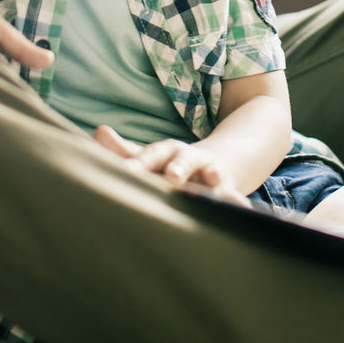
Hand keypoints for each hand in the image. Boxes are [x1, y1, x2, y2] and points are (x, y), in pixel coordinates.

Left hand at [93, 125, 249, 206]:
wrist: (210, 166)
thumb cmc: (168, 166)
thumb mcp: (149, 158)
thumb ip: (124, 152)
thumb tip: (99, 131)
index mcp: (167, 152)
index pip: (152, 155)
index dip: (140, 163)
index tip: (127, 171)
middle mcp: (190, 159)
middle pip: (184, 160)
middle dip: (179, 167)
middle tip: (172, 176)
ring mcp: (211, 173)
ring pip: (213, 173)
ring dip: (214, 178)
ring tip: (216, 182)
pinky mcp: (228, 190)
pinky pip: (234, 197)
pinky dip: (239, 204)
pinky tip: (244, 211)